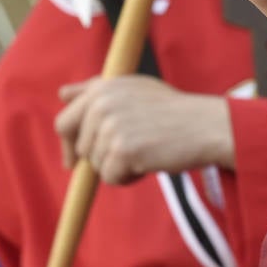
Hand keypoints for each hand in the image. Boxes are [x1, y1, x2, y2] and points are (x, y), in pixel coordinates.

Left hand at [54, 75, 235, 184]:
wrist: (205, 125)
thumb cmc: (172, 111)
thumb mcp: (133, 90)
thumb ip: (95, 90)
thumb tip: (62, 93)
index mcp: (101, 88)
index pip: (64, 122)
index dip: (69, 145)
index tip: (73, 161)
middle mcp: (101, 104)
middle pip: (82, 149)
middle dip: (102, 157)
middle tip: (133, 152)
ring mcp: (110, 126)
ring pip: (97, 165)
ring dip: (120, 167)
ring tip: (147, 152)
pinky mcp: (122, 149)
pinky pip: (111, 178)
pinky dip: (129, 178)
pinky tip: (150, 162)